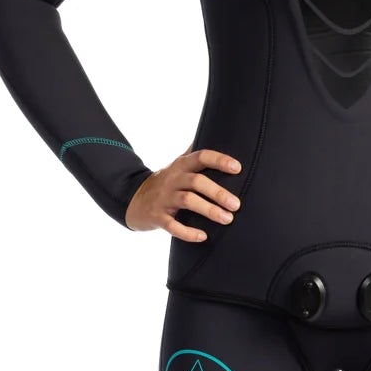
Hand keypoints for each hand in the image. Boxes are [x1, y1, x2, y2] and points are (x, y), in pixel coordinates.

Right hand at [125, 147, 242, 240]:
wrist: (133, 199)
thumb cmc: (165, 182)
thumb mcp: (177, 165)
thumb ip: (194, 153)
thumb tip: (216, 133)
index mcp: (180, 166)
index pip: (201, 157)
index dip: (219, 161)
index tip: (237, 168)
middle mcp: (173, 179)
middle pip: (197, 181)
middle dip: (218, 192)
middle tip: (236, 204)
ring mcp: (164, 198)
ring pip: (187, 201)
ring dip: (209, 210)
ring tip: (227, 219)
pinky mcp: (157, 217)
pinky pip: (172, 225)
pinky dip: (188, 232)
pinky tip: (203, 236)